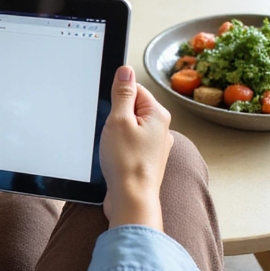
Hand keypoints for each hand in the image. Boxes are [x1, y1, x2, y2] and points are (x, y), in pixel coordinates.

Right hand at [100, 66, 173, 230]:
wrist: (131, 199)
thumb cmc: (126, 162)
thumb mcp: (119, 120)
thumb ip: (122, 94)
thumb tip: (125, 71)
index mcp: (158, 115)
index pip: (135, 89)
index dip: (116, 97)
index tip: (107, 108)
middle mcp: (161, 129)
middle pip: (132, 109)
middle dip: (114, 116)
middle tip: (108, 130)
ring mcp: (154, 146)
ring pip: (129, 128)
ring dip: (115, 134)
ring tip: (110, 147)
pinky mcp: (145, 160)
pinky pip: (128, 144)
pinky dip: (118, 147)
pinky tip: (112, 158)